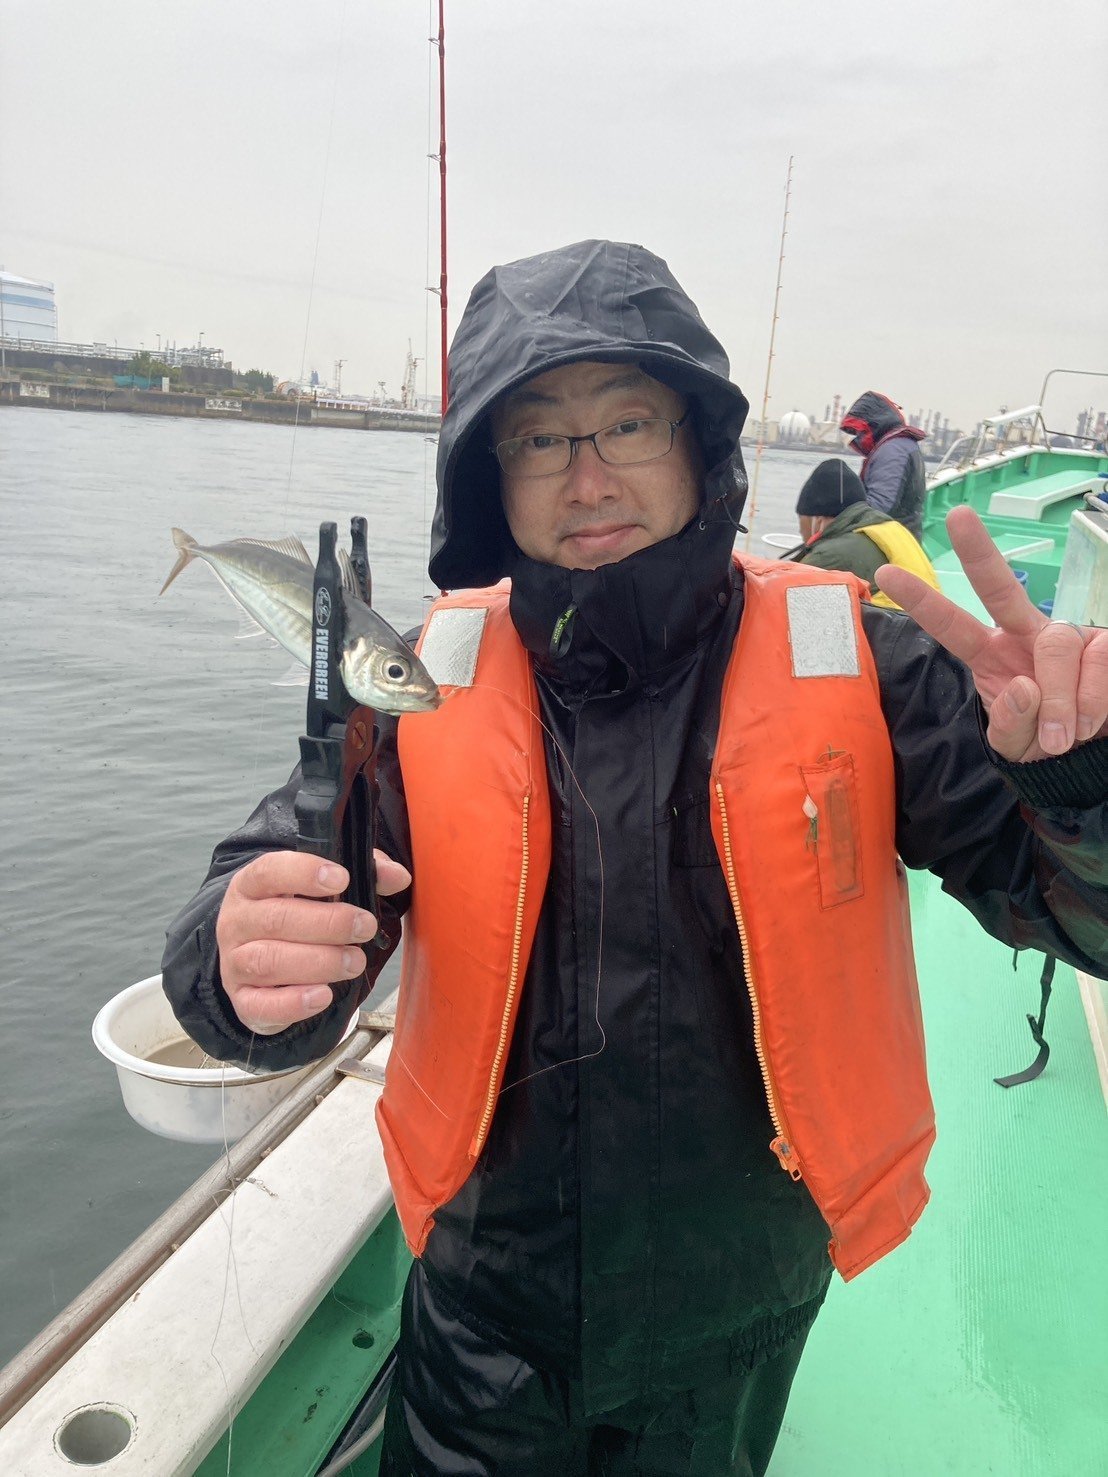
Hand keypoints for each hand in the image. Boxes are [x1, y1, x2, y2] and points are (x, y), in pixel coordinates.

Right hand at [215, 849, 411, 1033]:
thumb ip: (365, 874)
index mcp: (253, 885)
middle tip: (365, 927)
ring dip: (319, 962)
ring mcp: (234, 962)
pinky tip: (323, 995)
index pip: (269, 870)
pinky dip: (293, 1003)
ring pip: (268, 962)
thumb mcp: (326, 887)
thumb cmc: (297, 915)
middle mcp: (237, 921)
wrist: (256, 959)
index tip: (341, 879)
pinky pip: (261, 1005)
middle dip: (328, 924)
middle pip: (276, 919)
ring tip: (355, 961)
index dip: (304, 873)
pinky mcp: (243, 999)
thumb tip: (398, 876)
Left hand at [875, 506, 1107, 761]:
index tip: (885, 573)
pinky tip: (1089, 724)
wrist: (1093, 751)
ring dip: (1060, 699)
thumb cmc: (1045, 743)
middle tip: (957, 517)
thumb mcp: (1017, 748)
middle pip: (1000, 588)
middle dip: (978, 552)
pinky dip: (1092, 702)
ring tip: (1061, 737)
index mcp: (990, 655)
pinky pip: (1098, 662)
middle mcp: (1024, 634)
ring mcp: (1067, 634)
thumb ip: (1011, 726)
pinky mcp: (1105, 644)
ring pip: (1057, 645)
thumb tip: (1023, 690)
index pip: (952, 625)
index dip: (923, 601)